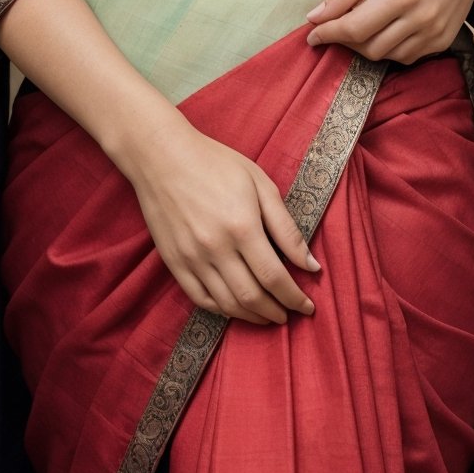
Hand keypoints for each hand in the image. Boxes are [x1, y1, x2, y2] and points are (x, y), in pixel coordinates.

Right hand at [123, 114, 319, 325]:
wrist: (162, 155)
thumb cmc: (216, 163)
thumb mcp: (260, 184)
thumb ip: (286, 228)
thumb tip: (311, 266)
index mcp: (242, 226)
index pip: (275, 277)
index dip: (295, 298)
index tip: (307, 306)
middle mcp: (216, 248)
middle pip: (252, 297)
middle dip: (276, 312)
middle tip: (290, 314)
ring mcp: (191, 258)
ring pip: (226, 304)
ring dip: (252, 316)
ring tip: (267, 315)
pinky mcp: (173, 262)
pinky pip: (200, 299)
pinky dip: (222, 310)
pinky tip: (236, 307)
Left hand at [303, 0, 473, 64]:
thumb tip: (316, 15)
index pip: (355, 28)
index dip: (328, 34)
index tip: (311, 34)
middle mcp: (421, 20)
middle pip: (369, 48)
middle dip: (346, 40)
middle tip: (337, 23)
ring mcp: (435, 34)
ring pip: (387, 57)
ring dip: (367, 45)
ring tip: (364, 20)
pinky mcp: (444, 41)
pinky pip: (407, 56)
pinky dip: (390, 47)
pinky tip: (387, 26)